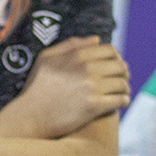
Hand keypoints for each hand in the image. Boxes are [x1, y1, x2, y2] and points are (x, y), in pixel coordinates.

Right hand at [1, 36, 131, 138]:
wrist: (30, 116)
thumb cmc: (36, 87)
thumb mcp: (46, 58)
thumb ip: (70, 45)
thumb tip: (96, 40)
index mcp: (77, 55)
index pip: (110, 50)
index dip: (116, 57)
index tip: (115, 65)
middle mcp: (87, 69)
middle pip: (119, 66)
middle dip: (124, 72)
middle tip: (122, 79)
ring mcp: (91, 87)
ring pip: (122, 83)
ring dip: (125, 87)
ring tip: (122, 92)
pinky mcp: (94, 106)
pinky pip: (120, 100)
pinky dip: (123, 100)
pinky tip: (120, 102)